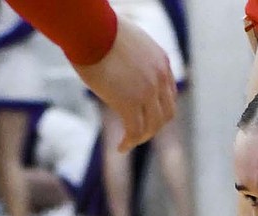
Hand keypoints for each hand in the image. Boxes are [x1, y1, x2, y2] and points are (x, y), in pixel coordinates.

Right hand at [74, 17, 175, 150]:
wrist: (88, 27)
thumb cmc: (97, 28)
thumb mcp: (127, 41)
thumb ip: (134, 57)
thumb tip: (120, 66)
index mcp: (161, 62)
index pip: (169, 94)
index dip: (159, 108)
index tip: (148, 116)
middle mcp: (159, 78)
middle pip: (165, 114)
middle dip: (153, 126)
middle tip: (139, 133)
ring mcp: (147, 92)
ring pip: (152, 125)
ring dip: (141, 137)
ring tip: (129, 142)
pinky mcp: (129, 102)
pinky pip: (134, 130)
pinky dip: (129, 142)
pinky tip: (121, 147)